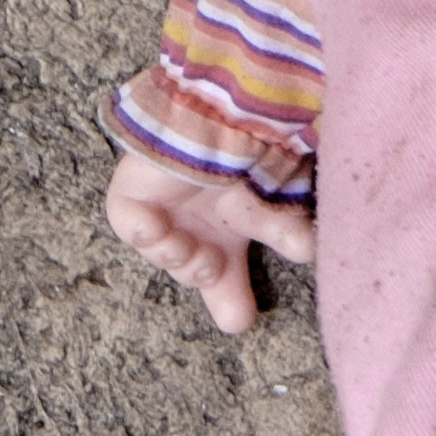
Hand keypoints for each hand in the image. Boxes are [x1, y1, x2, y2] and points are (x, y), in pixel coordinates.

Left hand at [103, 144, 313, 333]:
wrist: (218, 113)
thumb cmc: (254, 154)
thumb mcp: (276, 202)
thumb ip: (290, 233)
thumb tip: (308, 254)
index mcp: (235, 226)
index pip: (231, 275)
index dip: (232, 301)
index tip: (240, 321)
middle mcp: (200, 222)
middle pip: (197, 268)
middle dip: (204, 275)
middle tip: (215, 266)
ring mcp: (166, 208)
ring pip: (165, 254)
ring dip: (180, 260)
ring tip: (194, 250)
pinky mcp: (134, 194)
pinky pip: (127, 223)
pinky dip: (144, 233)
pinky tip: (159, 228)